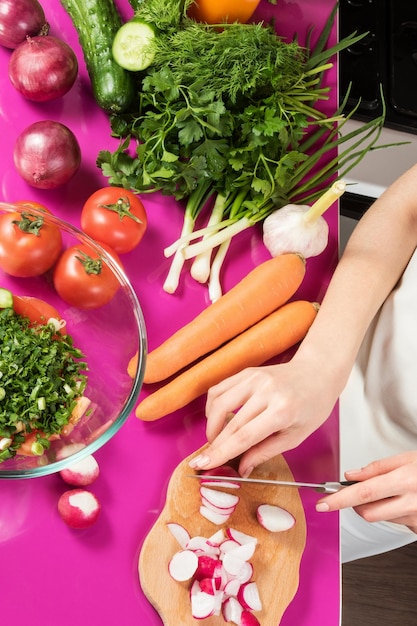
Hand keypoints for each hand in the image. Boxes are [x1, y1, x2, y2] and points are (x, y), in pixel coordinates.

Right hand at [189, 357, 337, 475]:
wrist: (318, 373)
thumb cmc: (312, 406)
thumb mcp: (296, 436)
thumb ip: (266, 452)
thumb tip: (241, 468)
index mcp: (283, 411)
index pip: (244, 436)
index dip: (221, 452)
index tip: (204, 464)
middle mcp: (267, 391)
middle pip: (230, 422)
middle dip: (213, 444)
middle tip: (203, 460)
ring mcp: (255, 378)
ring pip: (218, 403)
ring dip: (211, 425)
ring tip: (216, 439)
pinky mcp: (247, 372)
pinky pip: (220, 389)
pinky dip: (212, 406)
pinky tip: (217, 418)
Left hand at [316, 451, 416, 532]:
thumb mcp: (405, 458)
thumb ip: (377, 468)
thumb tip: (351, 475)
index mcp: (404, 480)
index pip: (362, 493)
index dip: (339, 499)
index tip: (323, 504)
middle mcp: (411, 502)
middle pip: (368, 513)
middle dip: (358, 505)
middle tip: (363, 491)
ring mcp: (416, 517)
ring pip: (382, 518)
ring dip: (379, 507)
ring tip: (394, 491)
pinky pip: (397, 523)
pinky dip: (395, 513)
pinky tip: (406, 501)